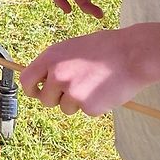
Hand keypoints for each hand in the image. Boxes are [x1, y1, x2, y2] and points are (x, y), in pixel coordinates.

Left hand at [20, 26, 149, 117]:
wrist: (133, 54)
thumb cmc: (105, 48)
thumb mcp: (72, 48)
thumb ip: (56, 64)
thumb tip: (44, 80)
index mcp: (51, 58)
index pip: (26, 80)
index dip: (31, 89)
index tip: (38, 92)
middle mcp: (57, 75)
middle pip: (45, 100)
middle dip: (57, 99)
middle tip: (75, 90)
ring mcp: (72, 92)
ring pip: (66, 108)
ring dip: (77, 102)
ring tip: (95, 85)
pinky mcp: (88, 106)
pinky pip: (86, 111)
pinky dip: (95, 105)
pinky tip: (106, 90)